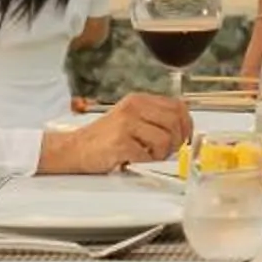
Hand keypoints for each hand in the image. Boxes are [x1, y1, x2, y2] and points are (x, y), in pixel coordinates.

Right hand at [38, 92, 188, 175]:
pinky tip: (134, 158)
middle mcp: (134, 107)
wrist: (75, 148)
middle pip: (175, 122)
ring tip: (147, 155)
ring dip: (161, 154)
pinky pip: (147, 154)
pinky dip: (145, 161)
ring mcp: (127, 123)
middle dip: (178, 141)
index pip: (178, 106)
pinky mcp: (120, 142)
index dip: (187, 125)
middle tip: (168, 151)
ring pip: (165, 139)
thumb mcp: (131, 119)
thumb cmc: (104, 137)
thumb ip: (154, 120)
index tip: (185, 138)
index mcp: (139, 100)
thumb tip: (183, 132)